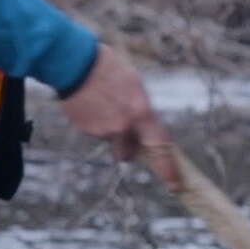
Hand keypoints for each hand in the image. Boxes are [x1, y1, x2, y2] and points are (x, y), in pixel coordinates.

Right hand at [57, 42, 175, 185]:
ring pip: (111, 140)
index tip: (173, 185)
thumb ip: (140, 110)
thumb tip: (143, 126)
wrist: (76, 63)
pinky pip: (95, 132)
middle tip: (123, 135)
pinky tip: (91, 105)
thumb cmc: (108, 69)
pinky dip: (95, 123)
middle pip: (129, 153)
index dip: (167, 168)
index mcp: (141, 112)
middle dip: (129, 150)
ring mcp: (103, 130)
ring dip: (109, 131)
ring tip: (102, 105)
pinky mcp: (86, 130)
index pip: (159, 146)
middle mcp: (124, 126)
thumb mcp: (134, 85)